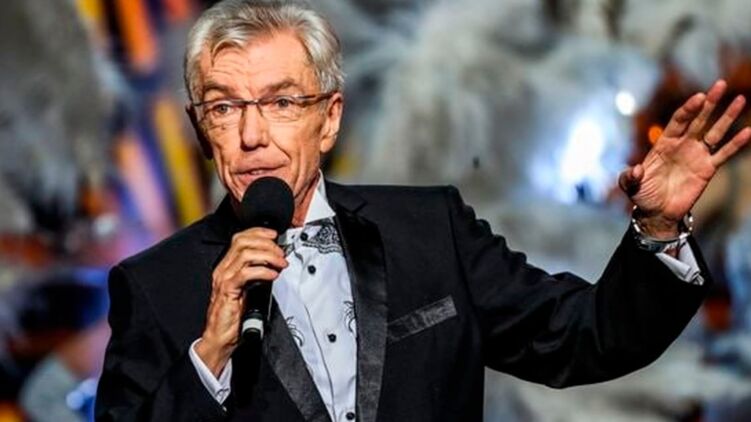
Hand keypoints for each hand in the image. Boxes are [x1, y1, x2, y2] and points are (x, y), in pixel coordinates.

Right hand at [195, 227, 286, 376]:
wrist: (219, 337)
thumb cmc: (232, 317)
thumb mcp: (247, 290)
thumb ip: (255, 274)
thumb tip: (274, 262)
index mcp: (227, 266)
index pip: (240, 238)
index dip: (259, 233)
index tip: (274, 235)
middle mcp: (223, 269)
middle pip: (243, 242)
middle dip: (266, 243)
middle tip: (281, 253)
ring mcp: (223, 279)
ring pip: (245, 254)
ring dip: (268, 256)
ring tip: (280, 264)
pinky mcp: (227, 290)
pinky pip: (245, 273)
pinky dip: (262, 271)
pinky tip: (272, 275)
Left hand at [619, 79, 750, 238]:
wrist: (657, 212)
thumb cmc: (642, 195)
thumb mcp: (630, 186)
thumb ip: (629, 177)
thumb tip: (636, 170)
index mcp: (663, 143)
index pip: (678, 121)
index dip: (688, 109)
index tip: (699, 97)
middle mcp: (682, 145)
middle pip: (698, 120)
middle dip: (709, 103)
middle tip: (720, 84)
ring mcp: (697, 155)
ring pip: (715, 132)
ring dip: (727, 117)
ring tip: (740, 99)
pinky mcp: (707, 169)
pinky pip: (724, 154)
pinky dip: (736, 144)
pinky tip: (748, 132)